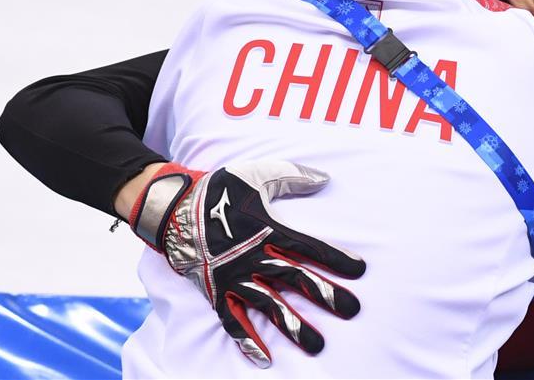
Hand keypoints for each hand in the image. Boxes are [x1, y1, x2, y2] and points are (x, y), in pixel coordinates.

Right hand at [129, 159, 364, 367]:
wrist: (173, 209)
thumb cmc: (219, 191)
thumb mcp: (257, 174)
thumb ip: (292, 177)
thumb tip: (325, 178)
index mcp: (269, 230)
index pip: (311, 248)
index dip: (336, 259)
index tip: (360, 270)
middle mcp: (255, 258)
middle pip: (297, 279)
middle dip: (325, 295)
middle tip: (352, 311)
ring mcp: (234, 278)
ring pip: (269, 306)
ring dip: (293, 326)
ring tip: (317, 345)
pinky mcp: (215, 292)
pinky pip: (233, 320)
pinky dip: (248, 340)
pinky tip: (265, 358)